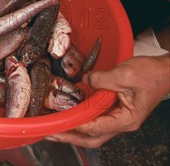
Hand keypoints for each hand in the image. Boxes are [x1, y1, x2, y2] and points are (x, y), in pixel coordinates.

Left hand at [46, 55, 169, 147]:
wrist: (162, 71)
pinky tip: (66, 116)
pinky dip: (79, 120)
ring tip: (53, 128)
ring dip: (72, 131)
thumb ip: (102, 79)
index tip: (62, 123)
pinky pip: (93, 119)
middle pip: (92, 138)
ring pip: (92, 132)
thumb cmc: (151, 75)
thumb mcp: (125, 74)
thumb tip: (84, 80)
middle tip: (50, 133)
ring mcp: (116, 118)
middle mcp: (121, 122)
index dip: (78, 126)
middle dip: (70, 137)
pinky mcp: (112, 110)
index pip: (98, 128)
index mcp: (126, 119)